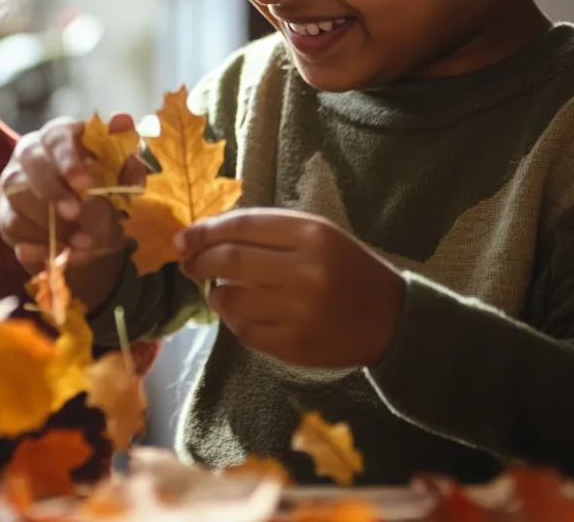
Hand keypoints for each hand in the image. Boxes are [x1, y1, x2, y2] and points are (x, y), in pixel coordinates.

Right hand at [0, 114, 145, 309]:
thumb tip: (123, 120)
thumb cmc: (105, 191)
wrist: (92, 228)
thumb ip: (126, 154)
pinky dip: (38, 245)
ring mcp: (14, 186)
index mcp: (60, 136)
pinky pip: (14, 229)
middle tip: (74, 213)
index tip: (84, 183)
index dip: (68, 159)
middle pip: (29, 163)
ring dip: (50, 224)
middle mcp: (30, 155)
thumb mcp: (123, 177)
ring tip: (83, 243)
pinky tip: (63, 255)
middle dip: (52, 190)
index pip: (57, 137)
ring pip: (18, 199)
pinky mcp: (7, 216)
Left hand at [178, 209, 404, 367]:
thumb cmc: (344, 266)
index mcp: (312, 235)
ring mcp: (301, 313)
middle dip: (200, 261)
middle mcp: (307, 271)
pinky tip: (243, 314)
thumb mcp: (314, 234)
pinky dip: (234, 321)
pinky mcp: (297, 347)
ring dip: (215, 294)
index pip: (241, 226)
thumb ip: (263, 230)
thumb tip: (200, 235)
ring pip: (230, 299)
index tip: (182, 238)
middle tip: (189, 263)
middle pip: (230, 261)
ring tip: (221, 290)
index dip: (204, 231)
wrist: (392, 318)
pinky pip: (244, 332)